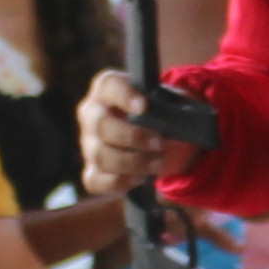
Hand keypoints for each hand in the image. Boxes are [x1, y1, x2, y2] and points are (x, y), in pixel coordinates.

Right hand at [79, 67, 203, 196]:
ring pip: (102, 156)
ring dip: (134, 162)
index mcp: (107, 89)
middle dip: (134, 136)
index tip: (144, 106)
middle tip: (159, 142)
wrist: (156, 133)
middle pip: (102, 125)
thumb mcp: (167, 100)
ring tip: (157, 163)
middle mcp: (92, 114)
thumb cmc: (158, 110)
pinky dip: (120, 182)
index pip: (108, 86)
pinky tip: (140, 178)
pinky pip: (96, 181)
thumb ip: (170, 106)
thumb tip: (179, 124)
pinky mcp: (91, 170)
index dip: (124, 96)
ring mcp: (88, 144)